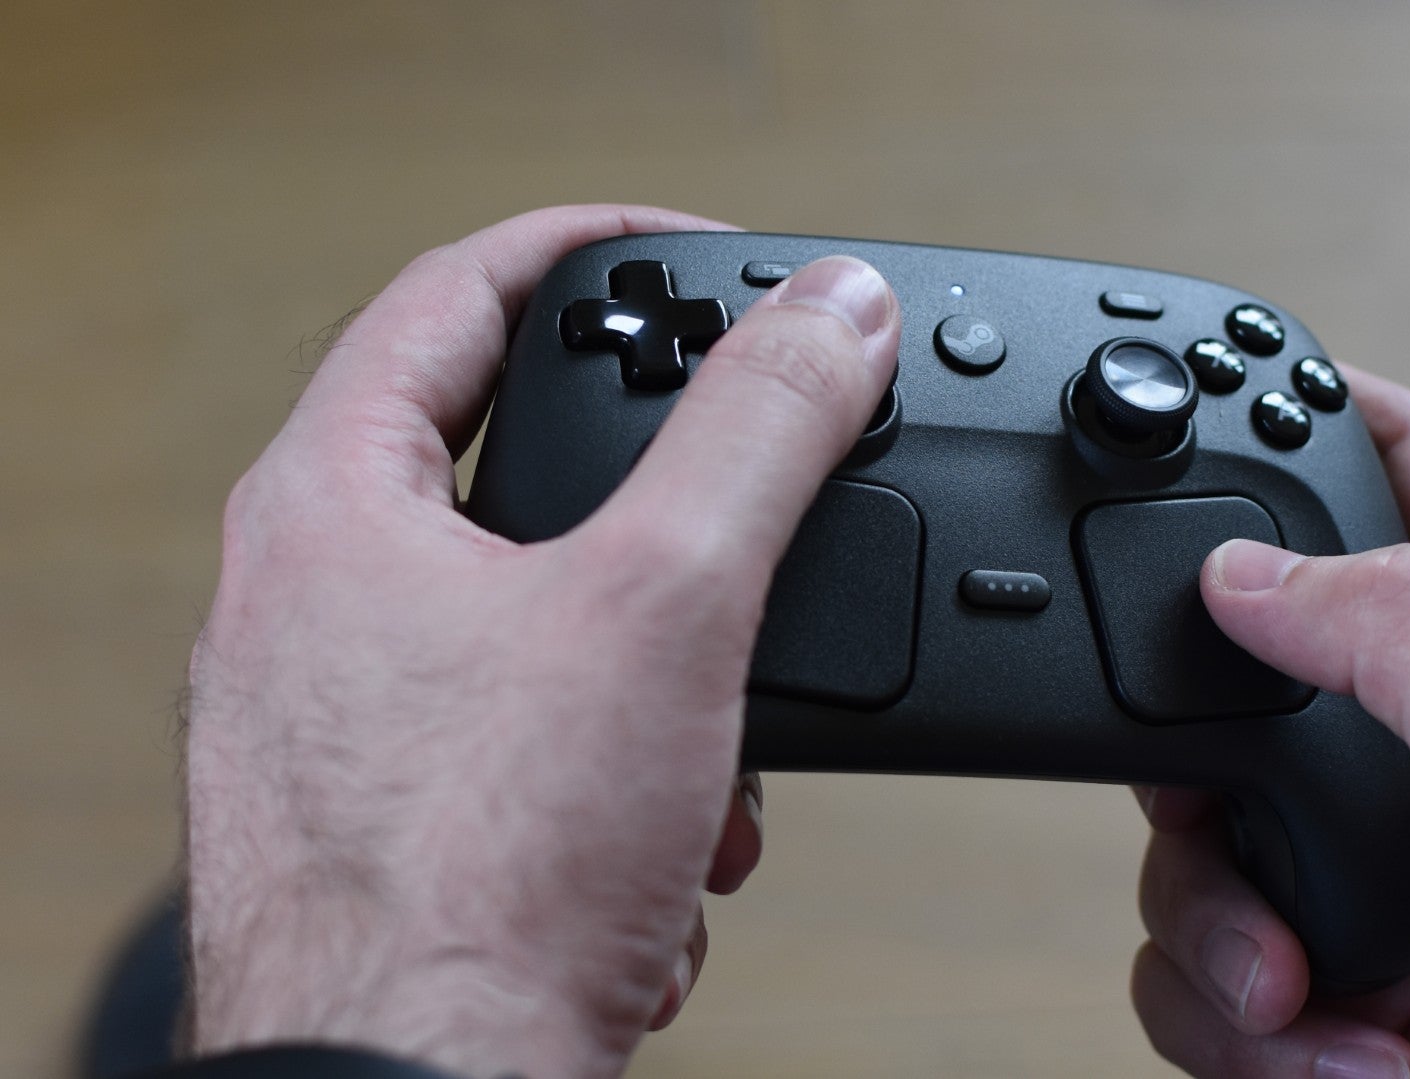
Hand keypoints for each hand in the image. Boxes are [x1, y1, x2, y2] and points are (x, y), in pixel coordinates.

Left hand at [183, 205, 900, 1077]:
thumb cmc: (480, 876)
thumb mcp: (667, 606)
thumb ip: (761, 435)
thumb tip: (832, 313)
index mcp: (325, 506)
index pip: (456, 292)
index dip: (590, 246)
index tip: (694, 254)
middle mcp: (307, 606)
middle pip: (506, 464)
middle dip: (658, 504)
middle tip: (739, 503)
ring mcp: (342, 724)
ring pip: (537, 624)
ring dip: (660, 667)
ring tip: (717, 736)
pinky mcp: (395, 823)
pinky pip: (530, 740)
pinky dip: (624, 767)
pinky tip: (669, 839)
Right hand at [1131, 370, 1409, 1077]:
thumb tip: (1258, 570)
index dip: (1329, 408)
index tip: (1224, 385)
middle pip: (1246, 679)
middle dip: (1200, 762)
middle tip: (1230, 817)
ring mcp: (1376, 884)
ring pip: (1195, 846)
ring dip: (1217, 934)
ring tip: (1309, 992)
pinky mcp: (1328, 989)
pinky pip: (1203, 974)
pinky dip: (1239, 1028)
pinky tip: (1338, 1054)